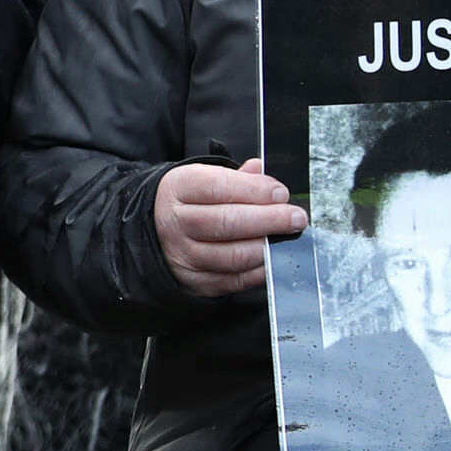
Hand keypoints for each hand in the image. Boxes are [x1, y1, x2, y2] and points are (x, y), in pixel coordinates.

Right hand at [155, 157, 306, 297]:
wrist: (155, 233)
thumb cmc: (187, 203)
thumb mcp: (201, 179)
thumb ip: (234, 177)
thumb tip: (260, 169)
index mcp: (177, 189)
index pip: (218, 187)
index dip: (255, 190)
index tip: (280, 193)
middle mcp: (176, 223)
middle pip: (228, 222)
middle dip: (270, 219)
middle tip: (296, 217)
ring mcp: (185, 255)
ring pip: (234, 255)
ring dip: (267, 247)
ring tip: (286, 237)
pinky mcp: (198, 281)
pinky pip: (236, 280)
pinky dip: (260, 270)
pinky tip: (273, 257)